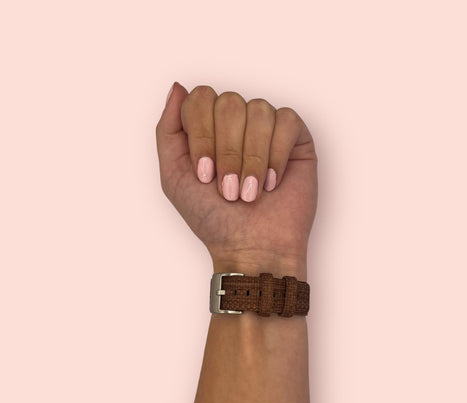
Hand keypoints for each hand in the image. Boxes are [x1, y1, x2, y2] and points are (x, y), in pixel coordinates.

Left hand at [155, 82, 317, 279]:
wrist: (251, 247)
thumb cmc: (213, 220)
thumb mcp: (173, 176)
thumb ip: (168, 130)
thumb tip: (178, 88)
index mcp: (207, 129)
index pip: (200, 99)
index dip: (202, 136)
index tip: (205, 176)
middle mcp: (237, 124)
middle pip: (229, 102)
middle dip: (227, 151)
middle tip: (228, 189)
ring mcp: (266, 130)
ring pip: (258, 110)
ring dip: (252, 158)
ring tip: (250, 191)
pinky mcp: (296, 139)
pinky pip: (287, 120)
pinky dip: (276, 155)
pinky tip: (272, 182)